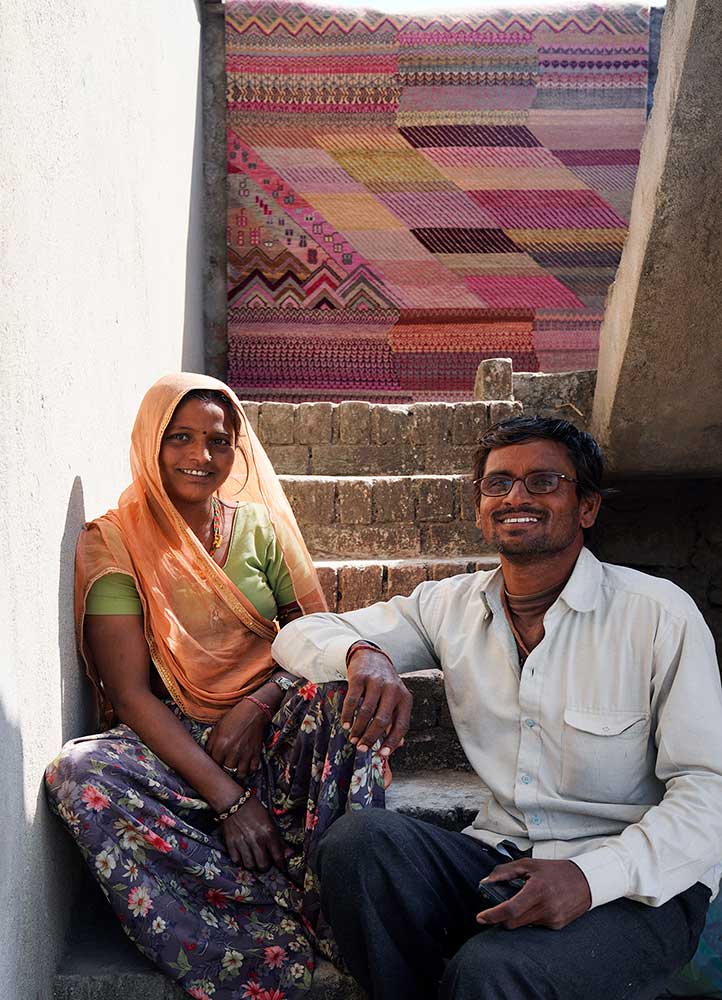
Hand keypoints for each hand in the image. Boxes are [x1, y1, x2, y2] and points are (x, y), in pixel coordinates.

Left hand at [206, 699, 266, 777]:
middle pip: (226, 772)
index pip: (213, 765)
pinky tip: (246, 766)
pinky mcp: (256, 754)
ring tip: (235, 771)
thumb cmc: (233, 718)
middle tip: (225, 769)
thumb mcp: (217, 728)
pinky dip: (250, 770)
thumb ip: (210, 744)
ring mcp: (245, 755)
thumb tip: (207, 756)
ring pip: (240, 774)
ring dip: (237, 774)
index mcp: (220, 746)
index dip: (214, 766)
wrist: (252, 712)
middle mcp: (232, 753)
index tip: (215, 765)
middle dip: (225, 772)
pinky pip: (252, 770)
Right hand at [221, 796, 288, 871]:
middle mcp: (256, 840)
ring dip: (253, 865)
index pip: (277, 856)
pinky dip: (241, 861)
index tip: (282, 867)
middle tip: (266, 862)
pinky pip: (237, 861)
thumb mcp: (270, 821)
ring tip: (255, 860)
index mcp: (268, 833)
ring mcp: (242, 843)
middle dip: (266, 866)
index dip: (281, 864)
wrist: (234, 802)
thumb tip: (289, 853)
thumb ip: (279, 839)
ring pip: (250, 865)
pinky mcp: (231, 844)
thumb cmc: (254, 809)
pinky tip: (244, 856)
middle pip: (263, 865)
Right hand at [342, 646, 412, 757]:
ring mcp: (376, 682)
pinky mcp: (360, 678)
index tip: (382, 754)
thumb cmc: (385, 685)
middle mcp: (393, 689)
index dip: (392, 742)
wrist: (372, 657)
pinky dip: (347, 715)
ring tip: (352, 737)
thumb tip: (396, 745)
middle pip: (382, 721)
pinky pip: (352, 701)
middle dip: (370, 738)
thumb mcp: (396, 700)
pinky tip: (345, 723)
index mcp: (405, 698)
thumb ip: (396, 721)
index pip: (401, 725)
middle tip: (361, 747)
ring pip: (366, 712)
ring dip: (358, 729)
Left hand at [476, 858, 591, 930]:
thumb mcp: (529, 864)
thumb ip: (505, 872)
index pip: (510, 909)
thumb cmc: (554, 870)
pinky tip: (539, 905)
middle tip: (499, 906)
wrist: (585, 880)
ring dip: (517, 915)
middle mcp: (546, 908)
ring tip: (525, 900)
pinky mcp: (557, 926)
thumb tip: (485, 882)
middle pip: (513, 922)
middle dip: (502, 916)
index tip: (481, 917)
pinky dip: (530, 917)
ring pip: (523, 924)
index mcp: (537, 890)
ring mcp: (552, 919)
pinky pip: (535, 925)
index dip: (493, 915)